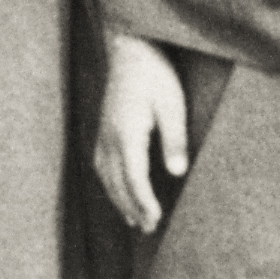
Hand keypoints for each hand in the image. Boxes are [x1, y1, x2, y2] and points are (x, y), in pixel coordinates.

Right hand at [92, 35, 190, 235]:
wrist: (131, 49)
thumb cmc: (156, 74)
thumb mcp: (172, 104)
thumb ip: (174, 139)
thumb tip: (177, 172)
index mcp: (127, 133)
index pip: (134, 179)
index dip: (144, 202)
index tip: (156, 220)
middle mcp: (109, 137)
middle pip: (118, 183)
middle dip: (132, 207)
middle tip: (148, 229)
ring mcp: (103, 133)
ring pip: (107, 176)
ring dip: (119, 199)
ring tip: (134, 219)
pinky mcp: (103, 128)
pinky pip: (102, 165)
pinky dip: (110, 183)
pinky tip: (118, 190)